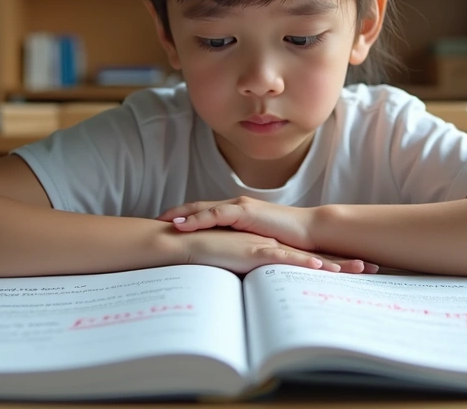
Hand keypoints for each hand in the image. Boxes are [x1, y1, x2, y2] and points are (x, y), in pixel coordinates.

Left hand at [159, 197, 378, 273]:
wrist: (311, 231)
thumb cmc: (289, 240)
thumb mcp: (260, 244)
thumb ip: (244, 246)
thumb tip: (228, 259)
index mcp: (239, 214)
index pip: (207, 213)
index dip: (186, 218)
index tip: (164, 225)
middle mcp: (237, 206)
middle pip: (200, 208)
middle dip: (177, 213)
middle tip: (154, 221)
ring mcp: (242, 207)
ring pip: (205, 209)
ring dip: (183, 215)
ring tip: (163, 222)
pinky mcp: (248, 213)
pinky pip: (217, 215)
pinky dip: (199, 219)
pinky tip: (184, 226)